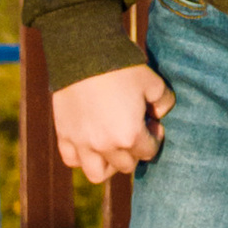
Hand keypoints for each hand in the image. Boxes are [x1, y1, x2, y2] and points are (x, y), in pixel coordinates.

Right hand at [52, 62, 169, 183]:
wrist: (83, 54)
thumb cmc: (122, 68)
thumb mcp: (153, 82)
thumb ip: (164, 101)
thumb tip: (159, 113)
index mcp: (129, 135)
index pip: (148, 152)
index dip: (154, 137)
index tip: (151, 123)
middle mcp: (105, 145)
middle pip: (125, 165)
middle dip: (134, 150)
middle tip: (133, 129)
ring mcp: (81, 143)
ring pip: (97, 173)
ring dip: (108, 163)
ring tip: (112, 145)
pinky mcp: (64, 135)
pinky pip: (72, 159)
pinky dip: (82, 156)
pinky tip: (90, 141)